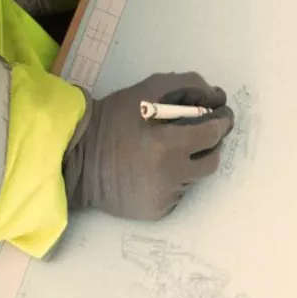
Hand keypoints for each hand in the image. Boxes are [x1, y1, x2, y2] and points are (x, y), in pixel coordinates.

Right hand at [63, 73, 234, 221]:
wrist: (74, 158)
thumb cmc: (112, 119)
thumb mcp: (148, 89)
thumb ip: (189, 85)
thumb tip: (218, 97)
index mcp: (166, 145)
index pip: (213, 134)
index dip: (221, 122)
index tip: (221, 116)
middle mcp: (169, 176)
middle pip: (211, 160)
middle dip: (210, 144)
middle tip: (200, 133)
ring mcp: (163, 197)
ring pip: (194, 177)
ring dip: (189, 162)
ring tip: (168, 151)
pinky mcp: (156, 212)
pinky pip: (178, 193)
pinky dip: (173, 180)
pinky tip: (154, 170)